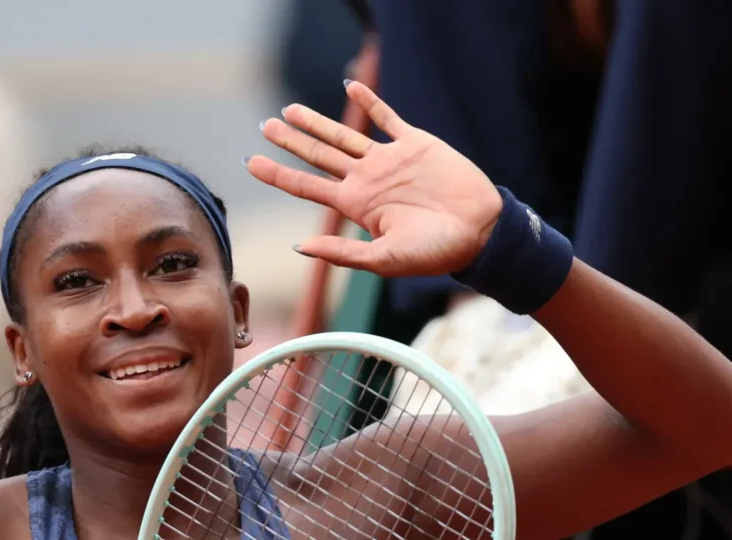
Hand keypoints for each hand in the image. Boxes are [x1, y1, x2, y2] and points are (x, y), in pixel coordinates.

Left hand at [246, 80, 501, 277]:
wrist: (479, 231)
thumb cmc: (435, 253)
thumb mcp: (384, 259)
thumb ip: (342, 253)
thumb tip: (299, 247)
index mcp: (356, 206)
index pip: (306, 187)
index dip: (278, 175)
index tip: (252, 163)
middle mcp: (366, 180)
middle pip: (318, 156)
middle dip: (290, 141)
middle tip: (264, 126)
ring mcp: (388, 160)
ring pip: (344, 135)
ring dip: (317, 122)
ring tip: (290, 110)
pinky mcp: (414, 144)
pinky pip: (386, 117)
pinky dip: (368, 102)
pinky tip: (349, 87)